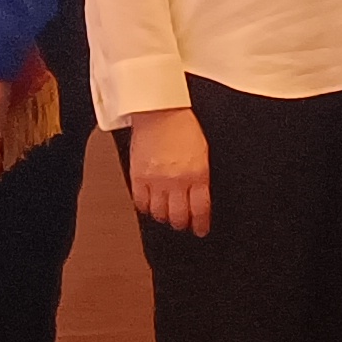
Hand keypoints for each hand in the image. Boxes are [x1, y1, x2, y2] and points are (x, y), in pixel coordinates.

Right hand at [126, 106, 210, 234]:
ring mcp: (156, 180)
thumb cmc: (183, 125)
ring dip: (164, 217)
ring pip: (159, 212)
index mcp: (197, 174)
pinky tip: (149, 206)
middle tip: (182, 224)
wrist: (159, 111)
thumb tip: (201, 194)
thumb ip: (201, 176)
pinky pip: (140, 202)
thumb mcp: (203, 152)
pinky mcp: (138, 176)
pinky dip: (145, 208)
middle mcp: (176, 180)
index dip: (200, 224)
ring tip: (166, 215)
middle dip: (182, 223)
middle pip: (179, 216)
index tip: (200, 230)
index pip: (200, 209)